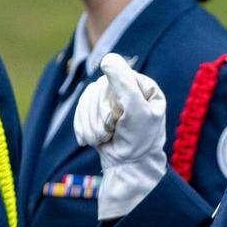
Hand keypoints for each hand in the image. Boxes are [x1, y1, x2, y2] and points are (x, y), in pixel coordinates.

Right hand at [74, 53, 167, 219]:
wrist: (127, 168)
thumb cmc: (139, 140)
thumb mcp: (136, 110)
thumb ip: (124, 83)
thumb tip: (107, 58)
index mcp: (145, 87)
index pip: (118, 76)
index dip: (112, 98)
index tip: (119, 117)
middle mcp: (129, 91)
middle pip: (99, 87)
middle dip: (98, 113)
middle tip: (107, 132)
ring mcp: (113, 102)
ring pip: (88, 98)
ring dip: (90, 122)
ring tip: (101, 138)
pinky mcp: (98, 113)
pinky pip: (80, 110)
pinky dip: (82, 126)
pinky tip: (91, 141)